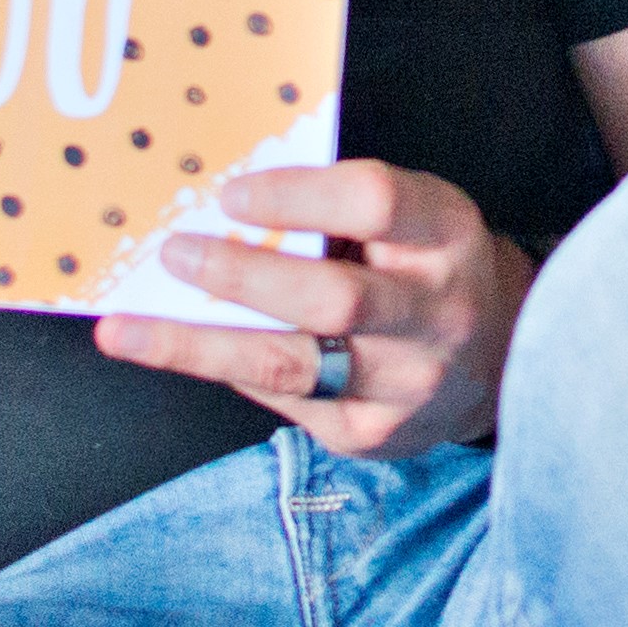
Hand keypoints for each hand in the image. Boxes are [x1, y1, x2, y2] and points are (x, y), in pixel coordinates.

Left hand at [91, 161, 530, 459]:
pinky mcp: (370, 435)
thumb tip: (219, 199)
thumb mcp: (408, 220)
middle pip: (333, 299)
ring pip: (288, 366)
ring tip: (126, 330)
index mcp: (445, 235)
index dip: (297, 194)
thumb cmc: (424, 267)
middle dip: (241, 276)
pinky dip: (226, 369)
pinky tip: (181, 350)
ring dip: (197, 344)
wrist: (501, 360)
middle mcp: (436, 314)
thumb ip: (335, 208)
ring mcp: (406, 384)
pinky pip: (281, 401)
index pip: (375, 202)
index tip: (230, 191)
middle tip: (173, 252)